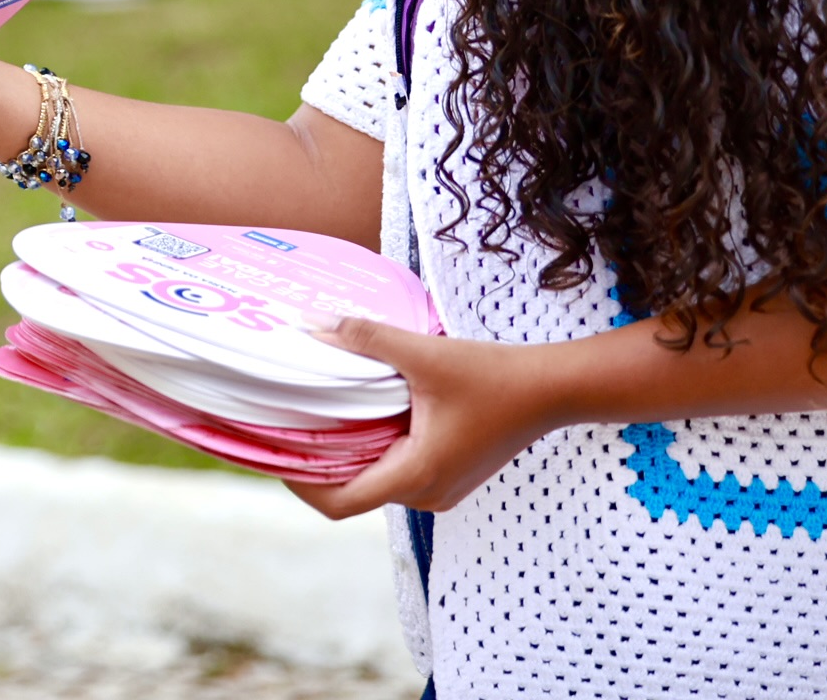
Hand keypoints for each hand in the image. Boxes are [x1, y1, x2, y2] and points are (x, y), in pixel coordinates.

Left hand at [281, 318, 571, 518]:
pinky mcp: (451, 473)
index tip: (274, 453)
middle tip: (287, 425)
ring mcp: (441, 488)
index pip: (340, 503)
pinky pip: (399, 469)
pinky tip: (364, 412)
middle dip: (318, 463)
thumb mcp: (423, 354)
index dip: (300, 484)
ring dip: (348, 453)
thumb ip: (366, 338)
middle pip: (354, 492)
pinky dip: (375, 448)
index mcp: (416, 477)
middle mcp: (426, 494)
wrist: (551, 389)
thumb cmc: (493, 377)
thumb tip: (312, 324)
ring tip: (319, 414)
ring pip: (377, 480)